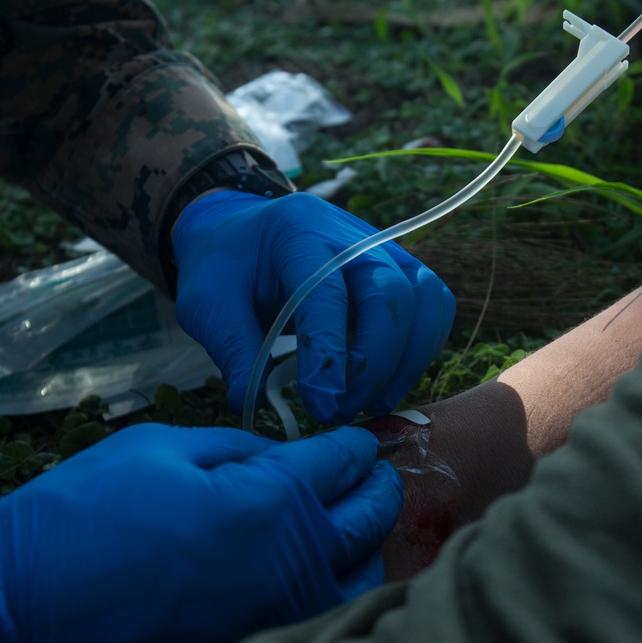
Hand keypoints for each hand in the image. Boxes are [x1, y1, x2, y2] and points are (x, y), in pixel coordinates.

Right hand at [0, 424, 401, 642]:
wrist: (29, 596)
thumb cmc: (93, 506)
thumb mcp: (166, 445)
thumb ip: (241, 447)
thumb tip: (285, 455)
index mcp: (273, 499)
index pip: (345, 461)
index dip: (355, 444)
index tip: (356, 439)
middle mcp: (293, 560)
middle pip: (372, 515)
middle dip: (379, 486)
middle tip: (371, 472)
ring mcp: (279, 609)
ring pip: (362, 573)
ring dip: (367, 540)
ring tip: (350, 520)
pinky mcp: (255, 637)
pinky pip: (323, 609)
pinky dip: (335, 583)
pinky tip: (319, 566)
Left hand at [173, 190, 455, 422]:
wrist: (242, 234)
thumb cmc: (224, 266)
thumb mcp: (208, 304)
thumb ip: (235, 351)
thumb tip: (258, 406)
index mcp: (298, 232)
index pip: (329, 293)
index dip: (331, 354)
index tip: (320, 404)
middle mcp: (352, 236)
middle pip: (391, 296)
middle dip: (373, 366)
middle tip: (340, 411)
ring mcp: (385, 251)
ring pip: (427, 302)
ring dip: (407, 363)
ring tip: (368, 404)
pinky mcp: (403, 272)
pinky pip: (433, 310)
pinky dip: (419, 353)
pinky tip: (383, 385)